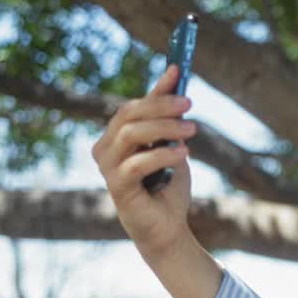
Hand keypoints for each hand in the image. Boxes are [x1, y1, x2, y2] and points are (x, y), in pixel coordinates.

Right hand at [91, 64, 198, 256]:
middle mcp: (105, 148)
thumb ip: (170, 122)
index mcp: (116, 137)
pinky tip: (184, 153)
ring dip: (165, 127)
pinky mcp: (117, 186)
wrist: (167, 227)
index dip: (156, 88)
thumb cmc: (167, 187)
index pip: (134, 105)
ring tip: (192, 130)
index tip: (178, 69)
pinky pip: (138, 162)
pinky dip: (163, 154)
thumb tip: (179, 87)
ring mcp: (107, 167)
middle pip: (129, 114)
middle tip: (189, 103)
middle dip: (161, 105)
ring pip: (131, 133)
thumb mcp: (172, 147)